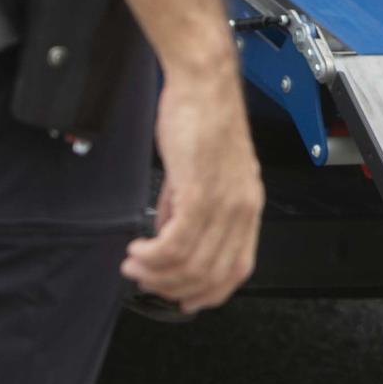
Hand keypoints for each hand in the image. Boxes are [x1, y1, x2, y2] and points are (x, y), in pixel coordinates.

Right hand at [121, 61, 263, 312]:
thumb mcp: (203, 171)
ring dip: (155, 273)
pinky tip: (136, 250)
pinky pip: (176, 243)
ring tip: (133, 265)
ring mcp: (223, 202)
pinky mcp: (200, 191)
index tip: (183, 300)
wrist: (205, 84)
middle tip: (145, 282)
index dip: (209, 293)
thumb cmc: (205, 116)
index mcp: (248, 205)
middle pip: (212, 275)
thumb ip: (187, 207)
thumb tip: (167, 236)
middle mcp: (242, 208)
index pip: (238, 269)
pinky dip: (152, 256)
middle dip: (174, 289)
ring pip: (191, 264)